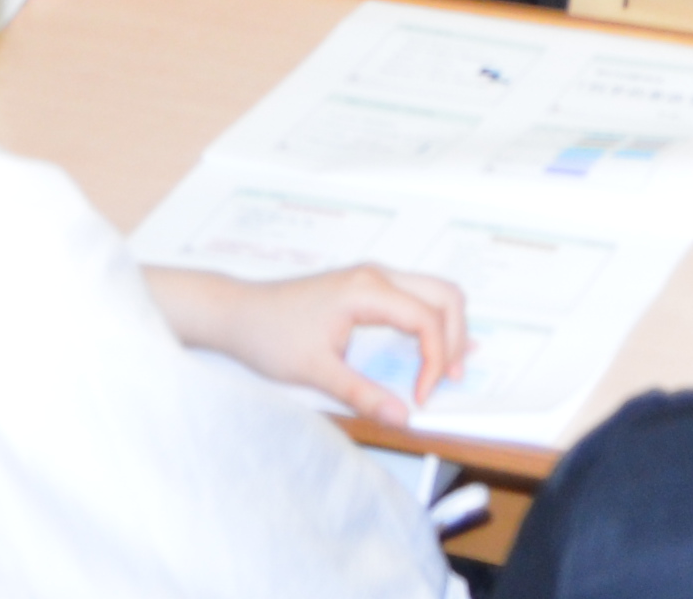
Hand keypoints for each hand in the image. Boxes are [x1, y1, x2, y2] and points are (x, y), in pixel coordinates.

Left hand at [144, 262, 471, 423]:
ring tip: (443, 370)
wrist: (237, 314)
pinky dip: (432, 322)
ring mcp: (373, 278)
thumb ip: (361, 393)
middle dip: (455, 339)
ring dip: (447, 329)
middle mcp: (377, 275)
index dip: (434, 361)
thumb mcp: (315, 371)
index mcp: (368, 289)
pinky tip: (432, 349)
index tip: (421, 397)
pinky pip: (416, 297)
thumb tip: (402, 417)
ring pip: (435, 292)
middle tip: (448, 381)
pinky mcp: (367, 288)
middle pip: (445, 295)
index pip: (427, 319)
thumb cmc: (269, 335)